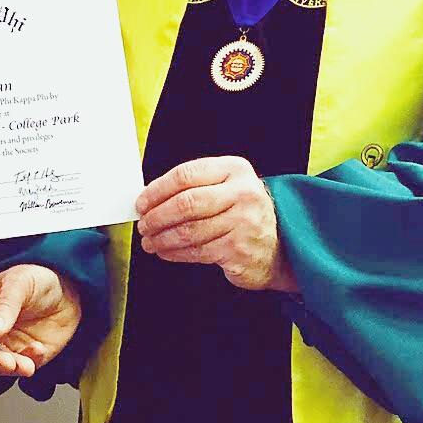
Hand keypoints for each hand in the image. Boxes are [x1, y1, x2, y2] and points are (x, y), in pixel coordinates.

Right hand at [0, 263, 81, 377]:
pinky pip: (18, 368)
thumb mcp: (18, 283)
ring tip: (23, 363)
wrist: (69, 292)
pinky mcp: (20, 357)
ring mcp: (0, 346)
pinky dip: (27, 364)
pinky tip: (37, 350)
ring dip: (7, 368)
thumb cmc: (36, 279)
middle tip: (3, 360)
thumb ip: (5, 305)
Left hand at [134, 155, 296, 291]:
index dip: (157, 190)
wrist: (280, 246)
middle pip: (186, 203)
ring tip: (149, 241)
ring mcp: (243, 223)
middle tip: (143, 224)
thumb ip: (195, 186)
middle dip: (157, 216)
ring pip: (188, 230)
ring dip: (162, 238)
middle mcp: (243, 193)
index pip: (186, 174)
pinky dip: (174, 253)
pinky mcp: (239, 250)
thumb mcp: (228, 187)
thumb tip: (149, 199)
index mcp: (235, 169)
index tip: (141, 202)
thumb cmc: (242, 214)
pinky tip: (165, 252)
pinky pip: (196, 251)